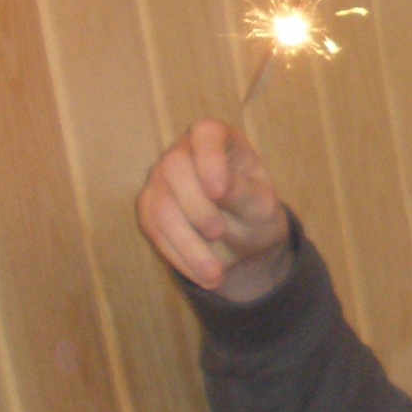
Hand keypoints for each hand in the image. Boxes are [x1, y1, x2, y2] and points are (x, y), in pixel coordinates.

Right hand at [136, 120, 292, 301]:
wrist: (244, 241)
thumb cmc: (256, 212)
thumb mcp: (262, 206)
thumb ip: (243, 194)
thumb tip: (217, 189)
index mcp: (218, 140)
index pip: (206, 134)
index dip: (209, 159)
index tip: (219, 190)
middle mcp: (183, 153)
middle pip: (174, 169)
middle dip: (196, 206)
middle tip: (219, 233)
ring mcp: (161, 181)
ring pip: (160, 206)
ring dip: (187, 244)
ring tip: (215, 274)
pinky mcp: (149, 209)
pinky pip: (155, 231)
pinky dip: (179, 256)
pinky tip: (203, 277)